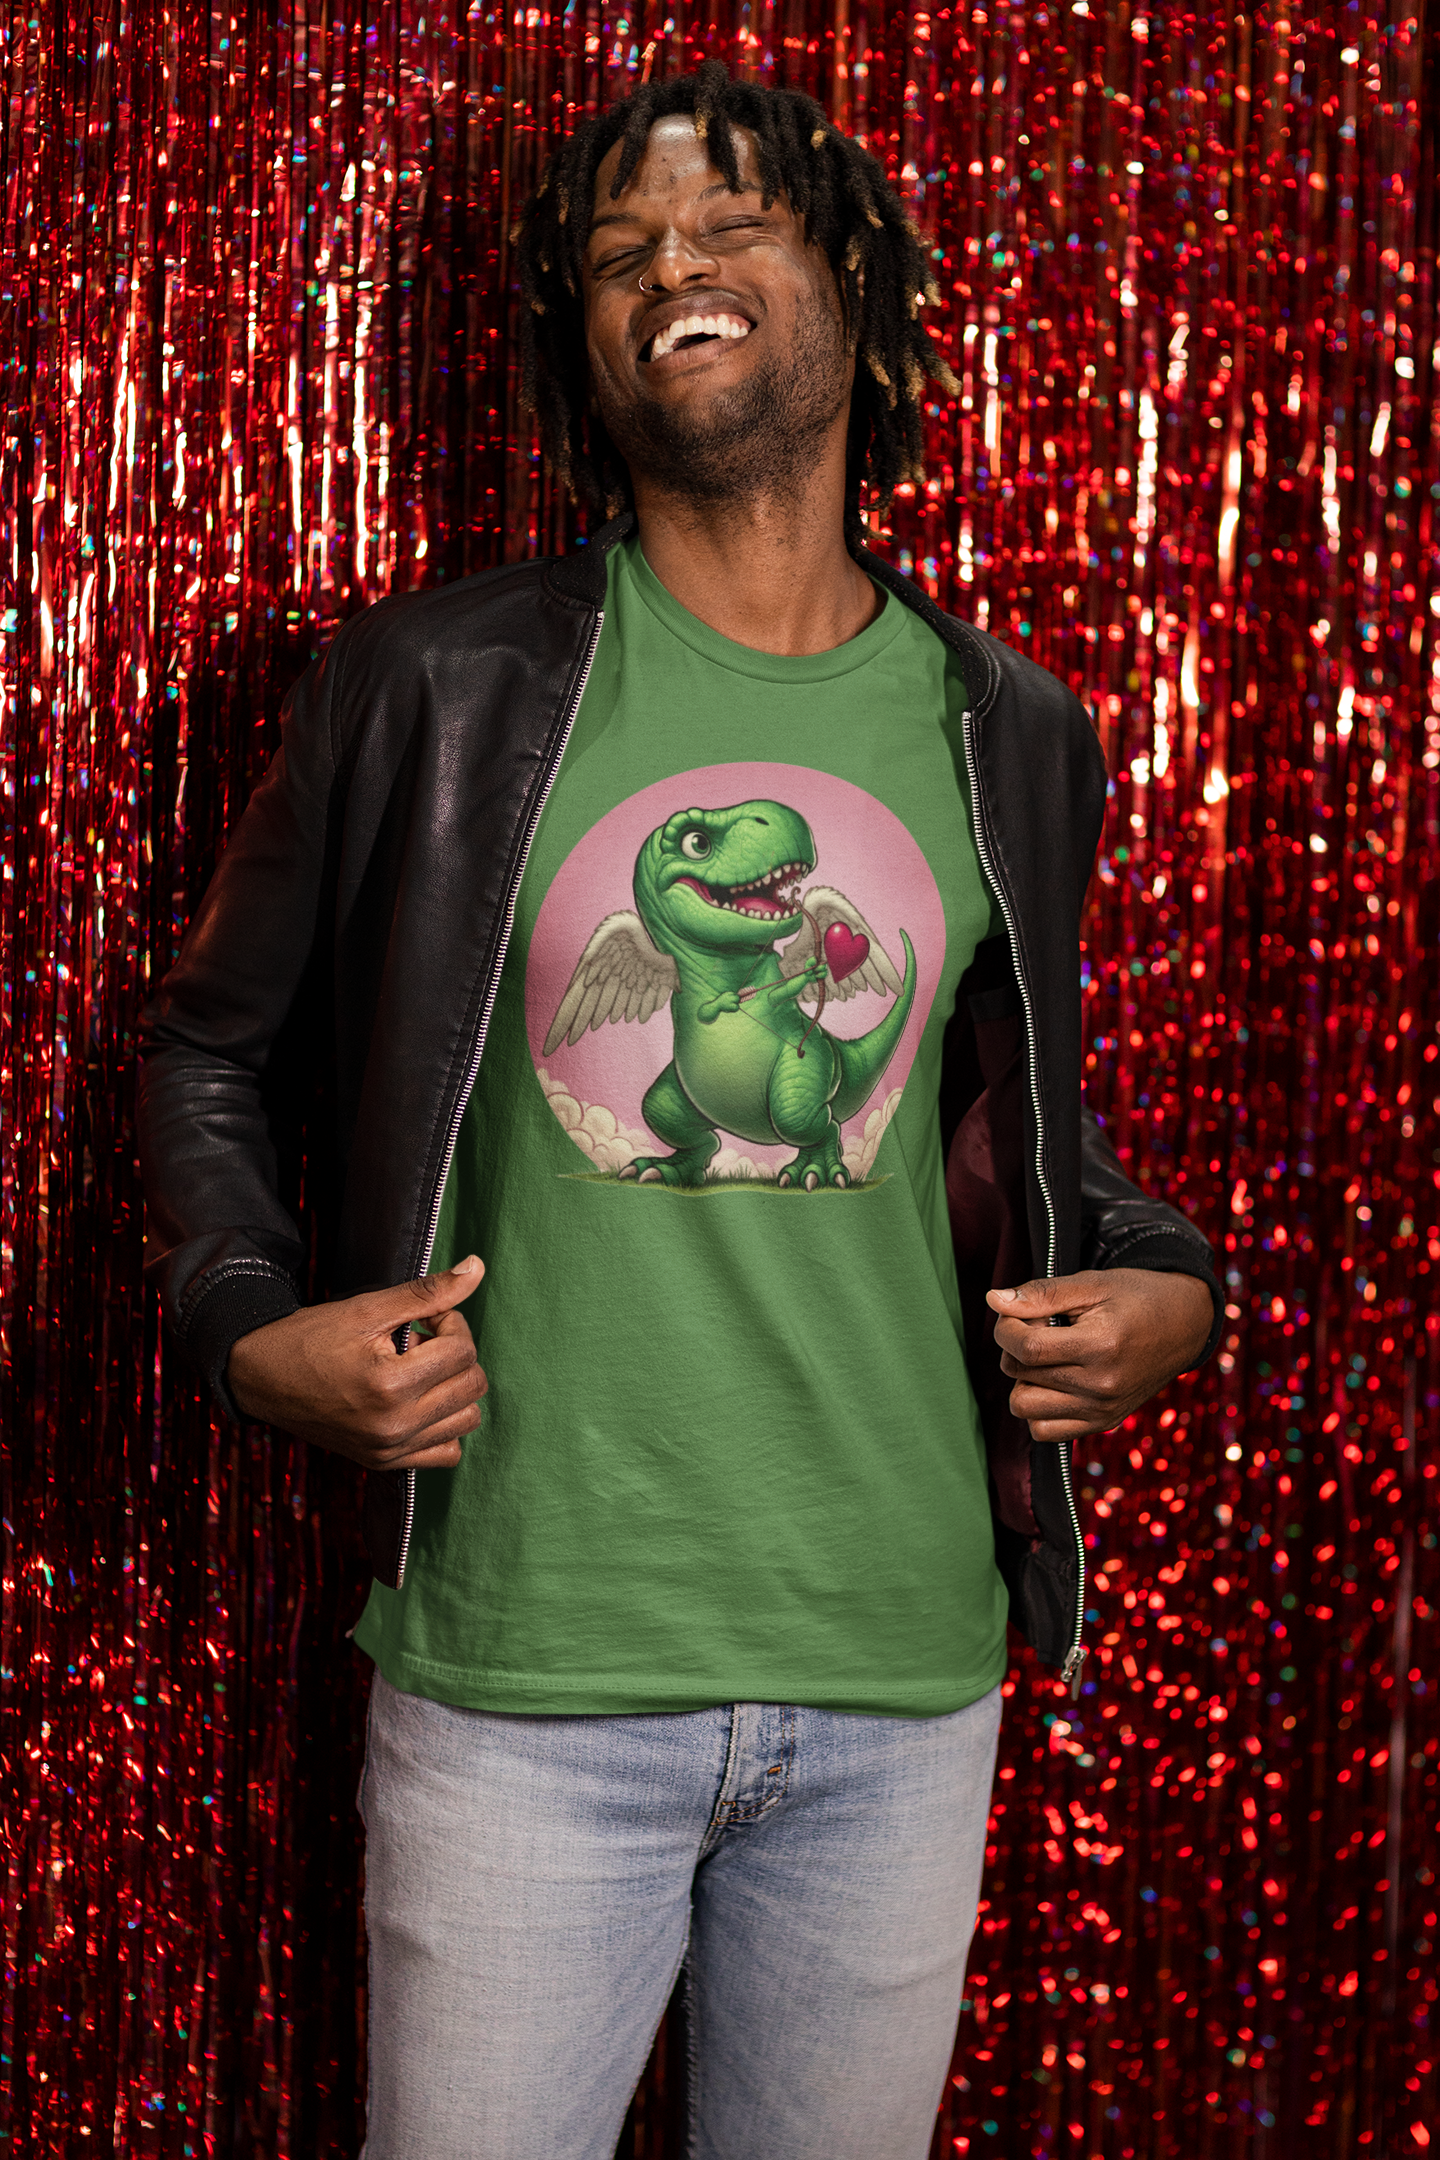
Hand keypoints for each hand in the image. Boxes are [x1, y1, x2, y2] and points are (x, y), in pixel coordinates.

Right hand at [227, 1257, 487, 1470]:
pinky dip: (444, 1425)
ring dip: (454, 1388)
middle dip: (455, 1354)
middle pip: (473, 1384)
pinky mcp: (385, 1463)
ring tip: (418, 1371)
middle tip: (420, 1342)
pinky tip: (420, 1401)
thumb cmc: (312, 1337)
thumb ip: (428, 1292)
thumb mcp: (369, 1308)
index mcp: (390, 1385)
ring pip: (468, 1418)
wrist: (262, 1376)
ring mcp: (391, 1450)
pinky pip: (447, 1451)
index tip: (424, 1319)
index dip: (450, 1323)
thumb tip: (477, 1267)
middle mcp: (394, 1426)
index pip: (463, 1350)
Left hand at [985, 1268, 1212, 1443]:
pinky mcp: (1103, 1423)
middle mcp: (1102, 1386)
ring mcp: (1102, 1410)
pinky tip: (1052, 1380)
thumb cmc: (1137, 1297)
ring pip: (1024, 1407)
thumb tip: (994, 1300)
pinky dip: (1037, 1407)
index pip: (1026, 1348)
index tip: (1013, 1313)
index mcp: (1101, 1346)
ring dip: (1023, 1379)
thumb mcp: (1092, 1284)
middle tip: (1040, 1327)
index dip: (1006, 1327)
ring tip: (1046, 1355)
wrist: (1184, 1325)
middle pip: (1020, 1375)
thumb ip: (1041, 1294)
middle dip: (1015, 1347)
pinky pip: (1044, 1431)